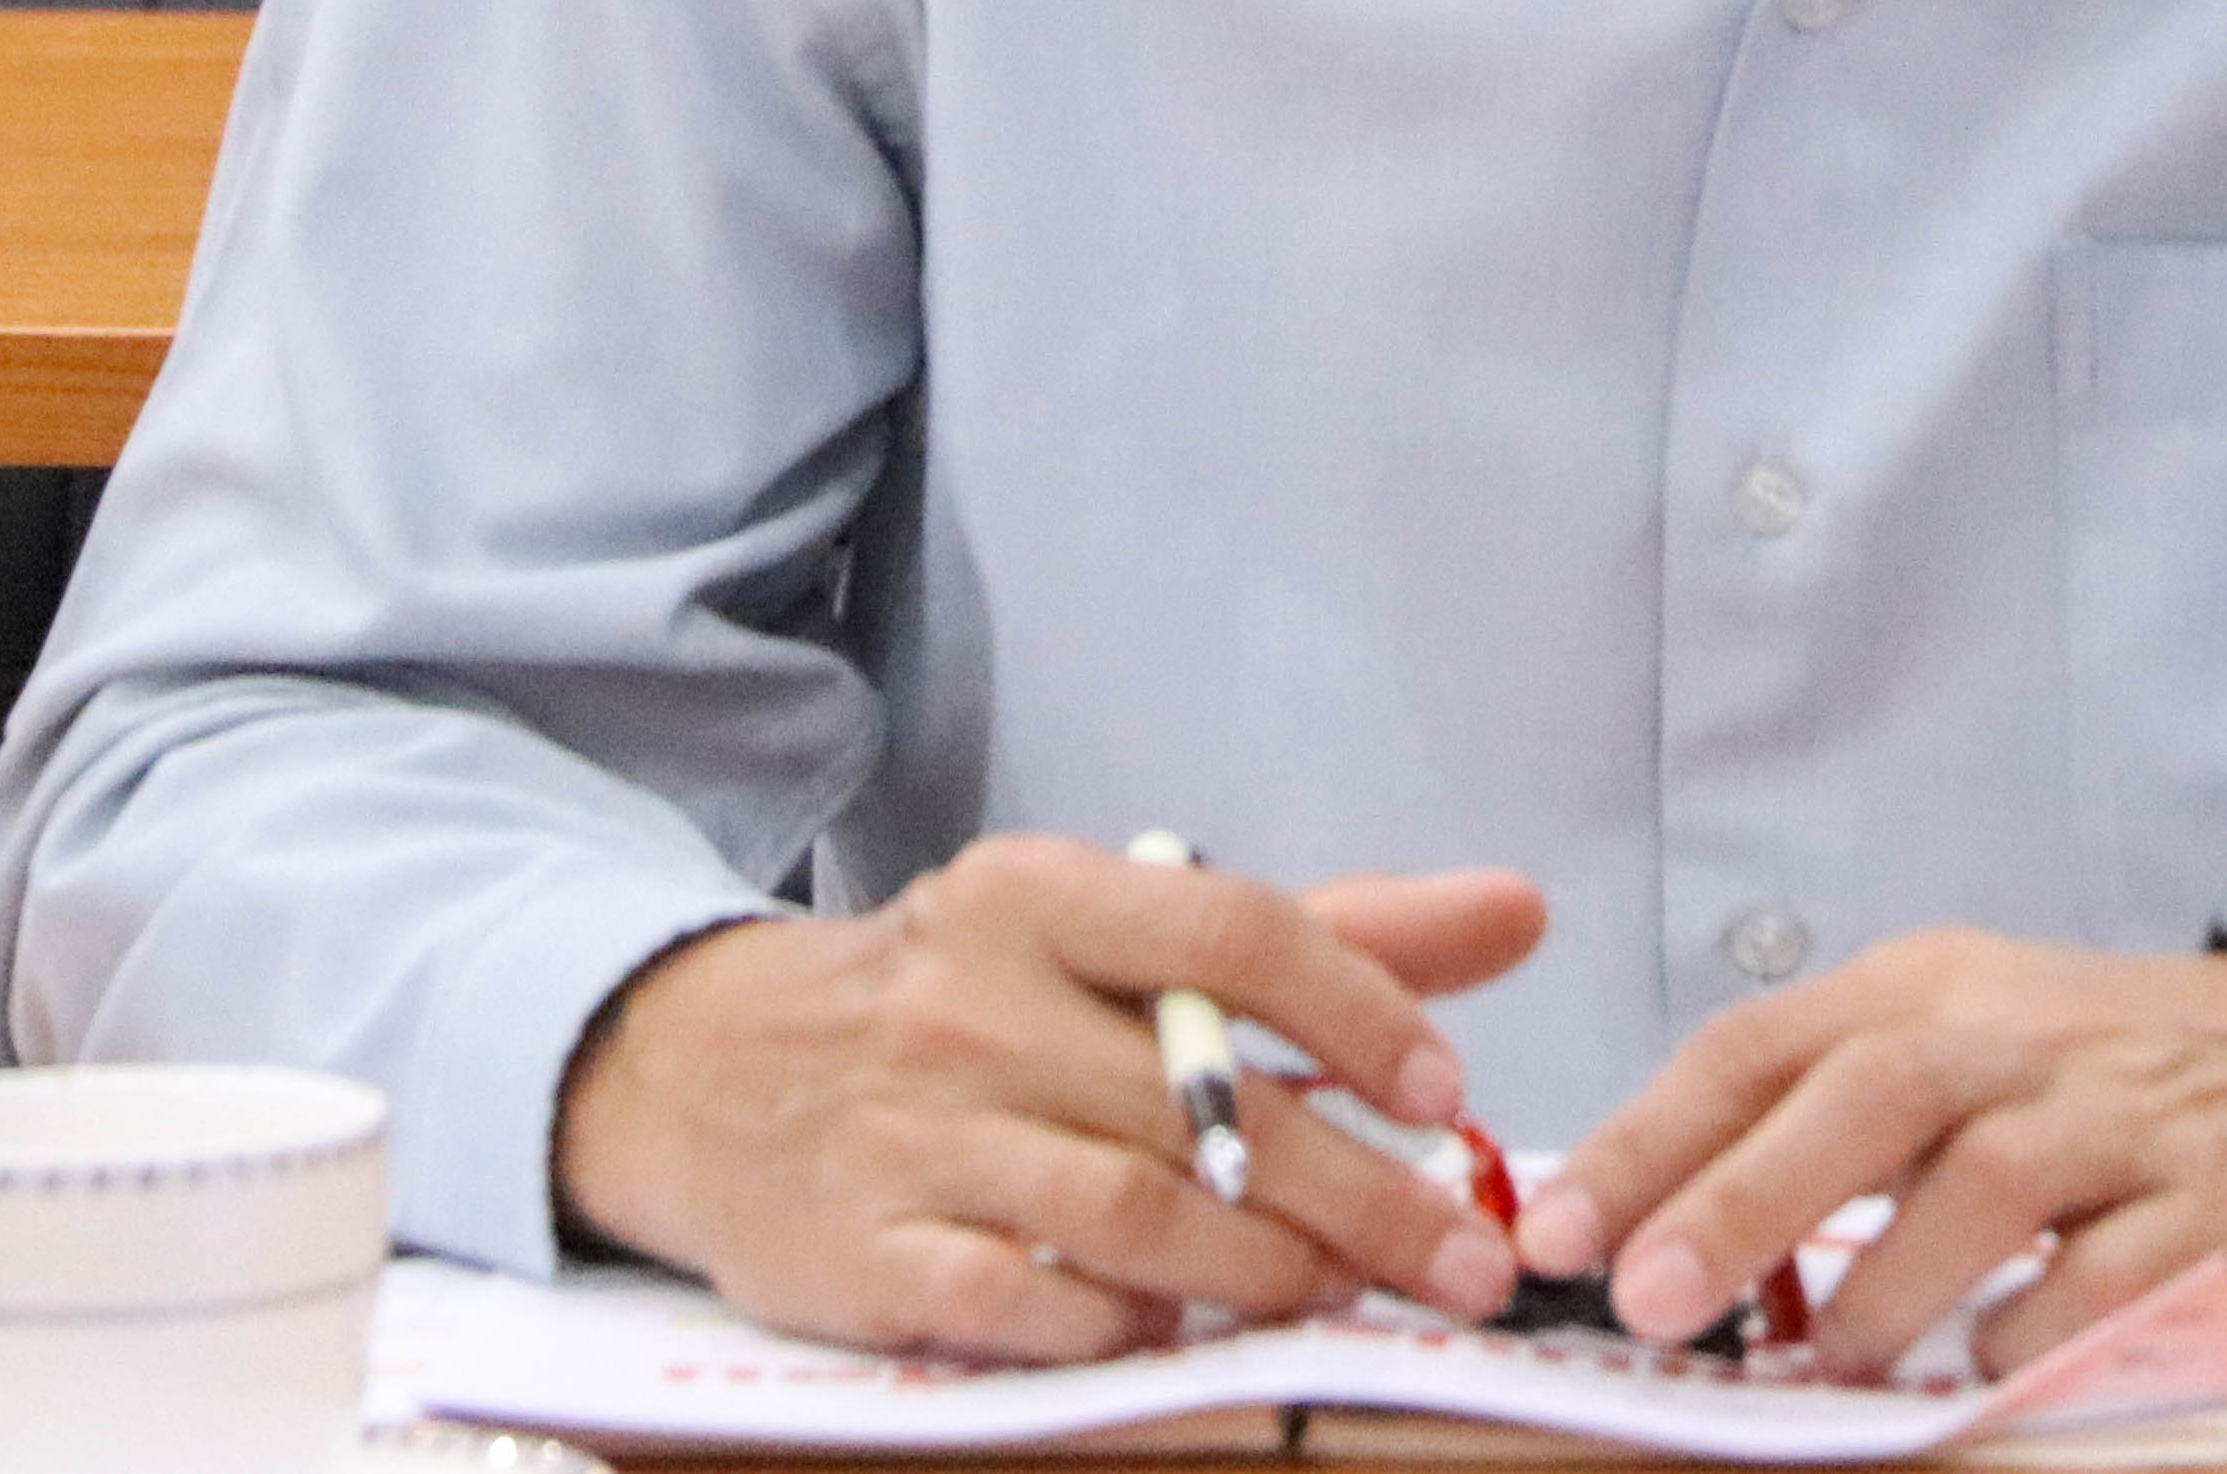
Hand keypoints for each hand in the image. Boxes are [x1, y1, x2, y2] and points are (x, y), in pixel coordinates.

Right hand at [556, 837, 1545, 1359]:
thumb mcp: (1121, 934)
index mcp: (1037, 895)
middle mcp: (966, 999)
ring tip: (1342, 1300)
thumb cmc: (967, 1001)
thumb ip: (1327, 932)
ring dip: (1260, 1269)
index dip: (1355, 1010)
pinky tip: (1183, 1330)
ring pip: (1126, 1214)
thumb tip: (1520, 912)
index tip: (1443, 1089)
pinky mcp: (859, 1257)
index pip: (1227, 930)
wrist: (706, 1071)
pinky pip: (1022, 1307)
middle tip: (1459, 1262)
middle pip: (1200, 1106)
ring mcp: (907, 1134)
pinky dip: (1122, 1327)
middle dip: (1354, 1194)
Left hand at [1520, 932, 2226, 1375]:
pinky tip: (1987, 1365)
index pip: (1761, 1046)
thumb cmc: (2098, 1076)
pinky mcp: (2223, 1208)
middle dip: (1743, 1199)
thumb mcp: (1953, 1043)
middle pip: (1870, 1095)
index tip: (1553, 1231)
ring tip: (1817, 1356)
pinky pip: (2117, 1274)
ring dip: (1888, 1280)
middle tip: (1647, 1299)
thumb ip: (1816, 1113)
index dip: (1651, 1139)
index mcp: (1926, 991)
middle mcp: (2018, 1038)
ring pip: (1991, 1181)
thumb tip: (1648, 1220)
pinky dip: (2038, 1328)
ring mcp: (2127, 1119)